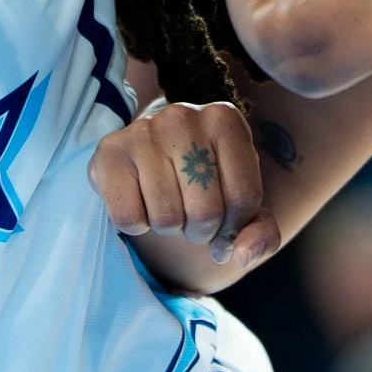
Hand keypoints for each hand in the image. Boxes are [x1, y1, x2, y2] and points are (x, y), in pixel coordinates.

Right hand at [89, 100, 278, 265]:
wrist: (150, 156)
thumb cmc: (204, 180)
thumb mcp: (241, 200)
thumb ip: (261, 232)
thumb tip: (243, 254)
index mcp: (225, 120)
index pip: (244, 197)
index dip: (235, 226)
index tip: (224, 221)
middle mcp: (184, 117)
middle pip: (206, 211)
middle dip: (201, 230)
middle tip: (191, 214)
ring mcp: (144, 130)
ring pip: (167, 218)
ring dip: (169, 227)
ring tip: (167, 203)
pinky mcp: (109, 152)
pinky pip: (129, 219)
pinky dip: (137, 225)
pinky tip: (140, 200)